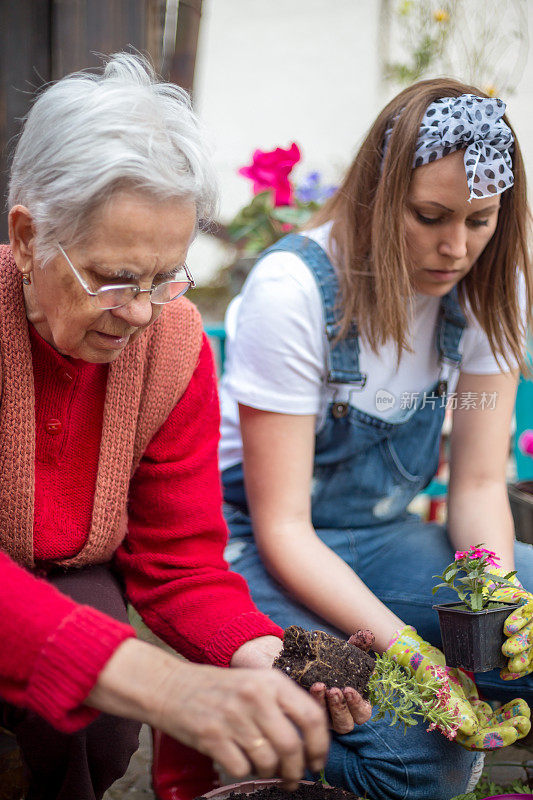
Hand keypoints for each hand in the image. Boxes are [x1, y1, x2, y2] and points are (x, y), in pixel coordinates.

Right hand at [89, 639, 328, 788]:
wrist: (171, 686)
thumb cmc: (219, 688)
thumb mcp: (255, 682)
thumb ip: (282, 704)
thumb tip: (310, 742)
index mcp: (271, 681)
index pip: (311, 717)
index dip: (320, 745)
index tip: (318, 760)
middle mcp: (255, 697)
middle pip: (292, 746)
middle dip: (297, 769)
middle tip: (293, 777)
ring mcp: (233, 717)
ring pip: (269, 761)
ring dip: (270, 773)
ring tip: (265, 769)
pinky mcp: (213, 737)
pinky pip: (242, 769)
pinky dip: (245, 772)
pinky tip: (239, 762)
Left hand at [232, 634, 371, 734]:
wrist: (287, 656)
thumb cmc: (320, 657)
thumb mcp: (338, 651)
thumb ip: (355, 645)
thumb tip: (368, 635)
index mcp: (352, 702)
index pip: (363, 712)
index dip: (359, 704)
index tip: (350, 689)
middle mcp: (339, 713)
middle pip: (348, 723)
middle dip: (343, 707)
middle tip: (335, 690)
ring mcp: (321, 716)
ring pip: (331, 724)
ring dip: (328, 707)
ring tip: (321, 687)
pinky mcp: (305, 713)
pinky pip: (312, 714)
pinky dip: (313, 701)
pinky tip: (310, 686)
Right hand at [387, 627, 531, 749]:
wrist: (424, 660)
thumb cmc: (429, 673)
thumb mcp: (441, 688)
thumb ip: (455, 709)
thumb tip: (471, 730)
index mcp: (451, 727)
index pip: (477, 741)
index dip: (496, 738)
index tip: (513, 730)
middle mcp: (461, 727)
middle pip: (490, 736)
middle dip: (509, 730)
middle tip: (524, 721)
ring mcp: (469, 717)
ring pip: (495, 726)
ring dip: (511, 721)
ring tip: (525, 710)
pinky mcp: (474, 707)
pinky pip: (495, 715)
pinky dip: (507, 711)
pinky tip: (519, 704)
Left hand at [482, 569, 532, 679]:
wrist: (506, 598)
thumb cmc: (498, 592)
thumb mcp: (494, 588)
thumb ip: (487, 586)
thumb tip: (476, 581)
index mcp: (528, 602)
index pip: (528, 611)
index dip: (519, 620)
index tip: (506, 629)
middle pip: (532, 632)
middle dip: (520, 643)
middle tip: (506, 650)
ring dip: (523, 660)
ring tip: (511, 667)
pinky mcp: (530, 648)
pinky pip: (530, 661)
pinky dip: (520, 670)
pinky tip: (506, 675)